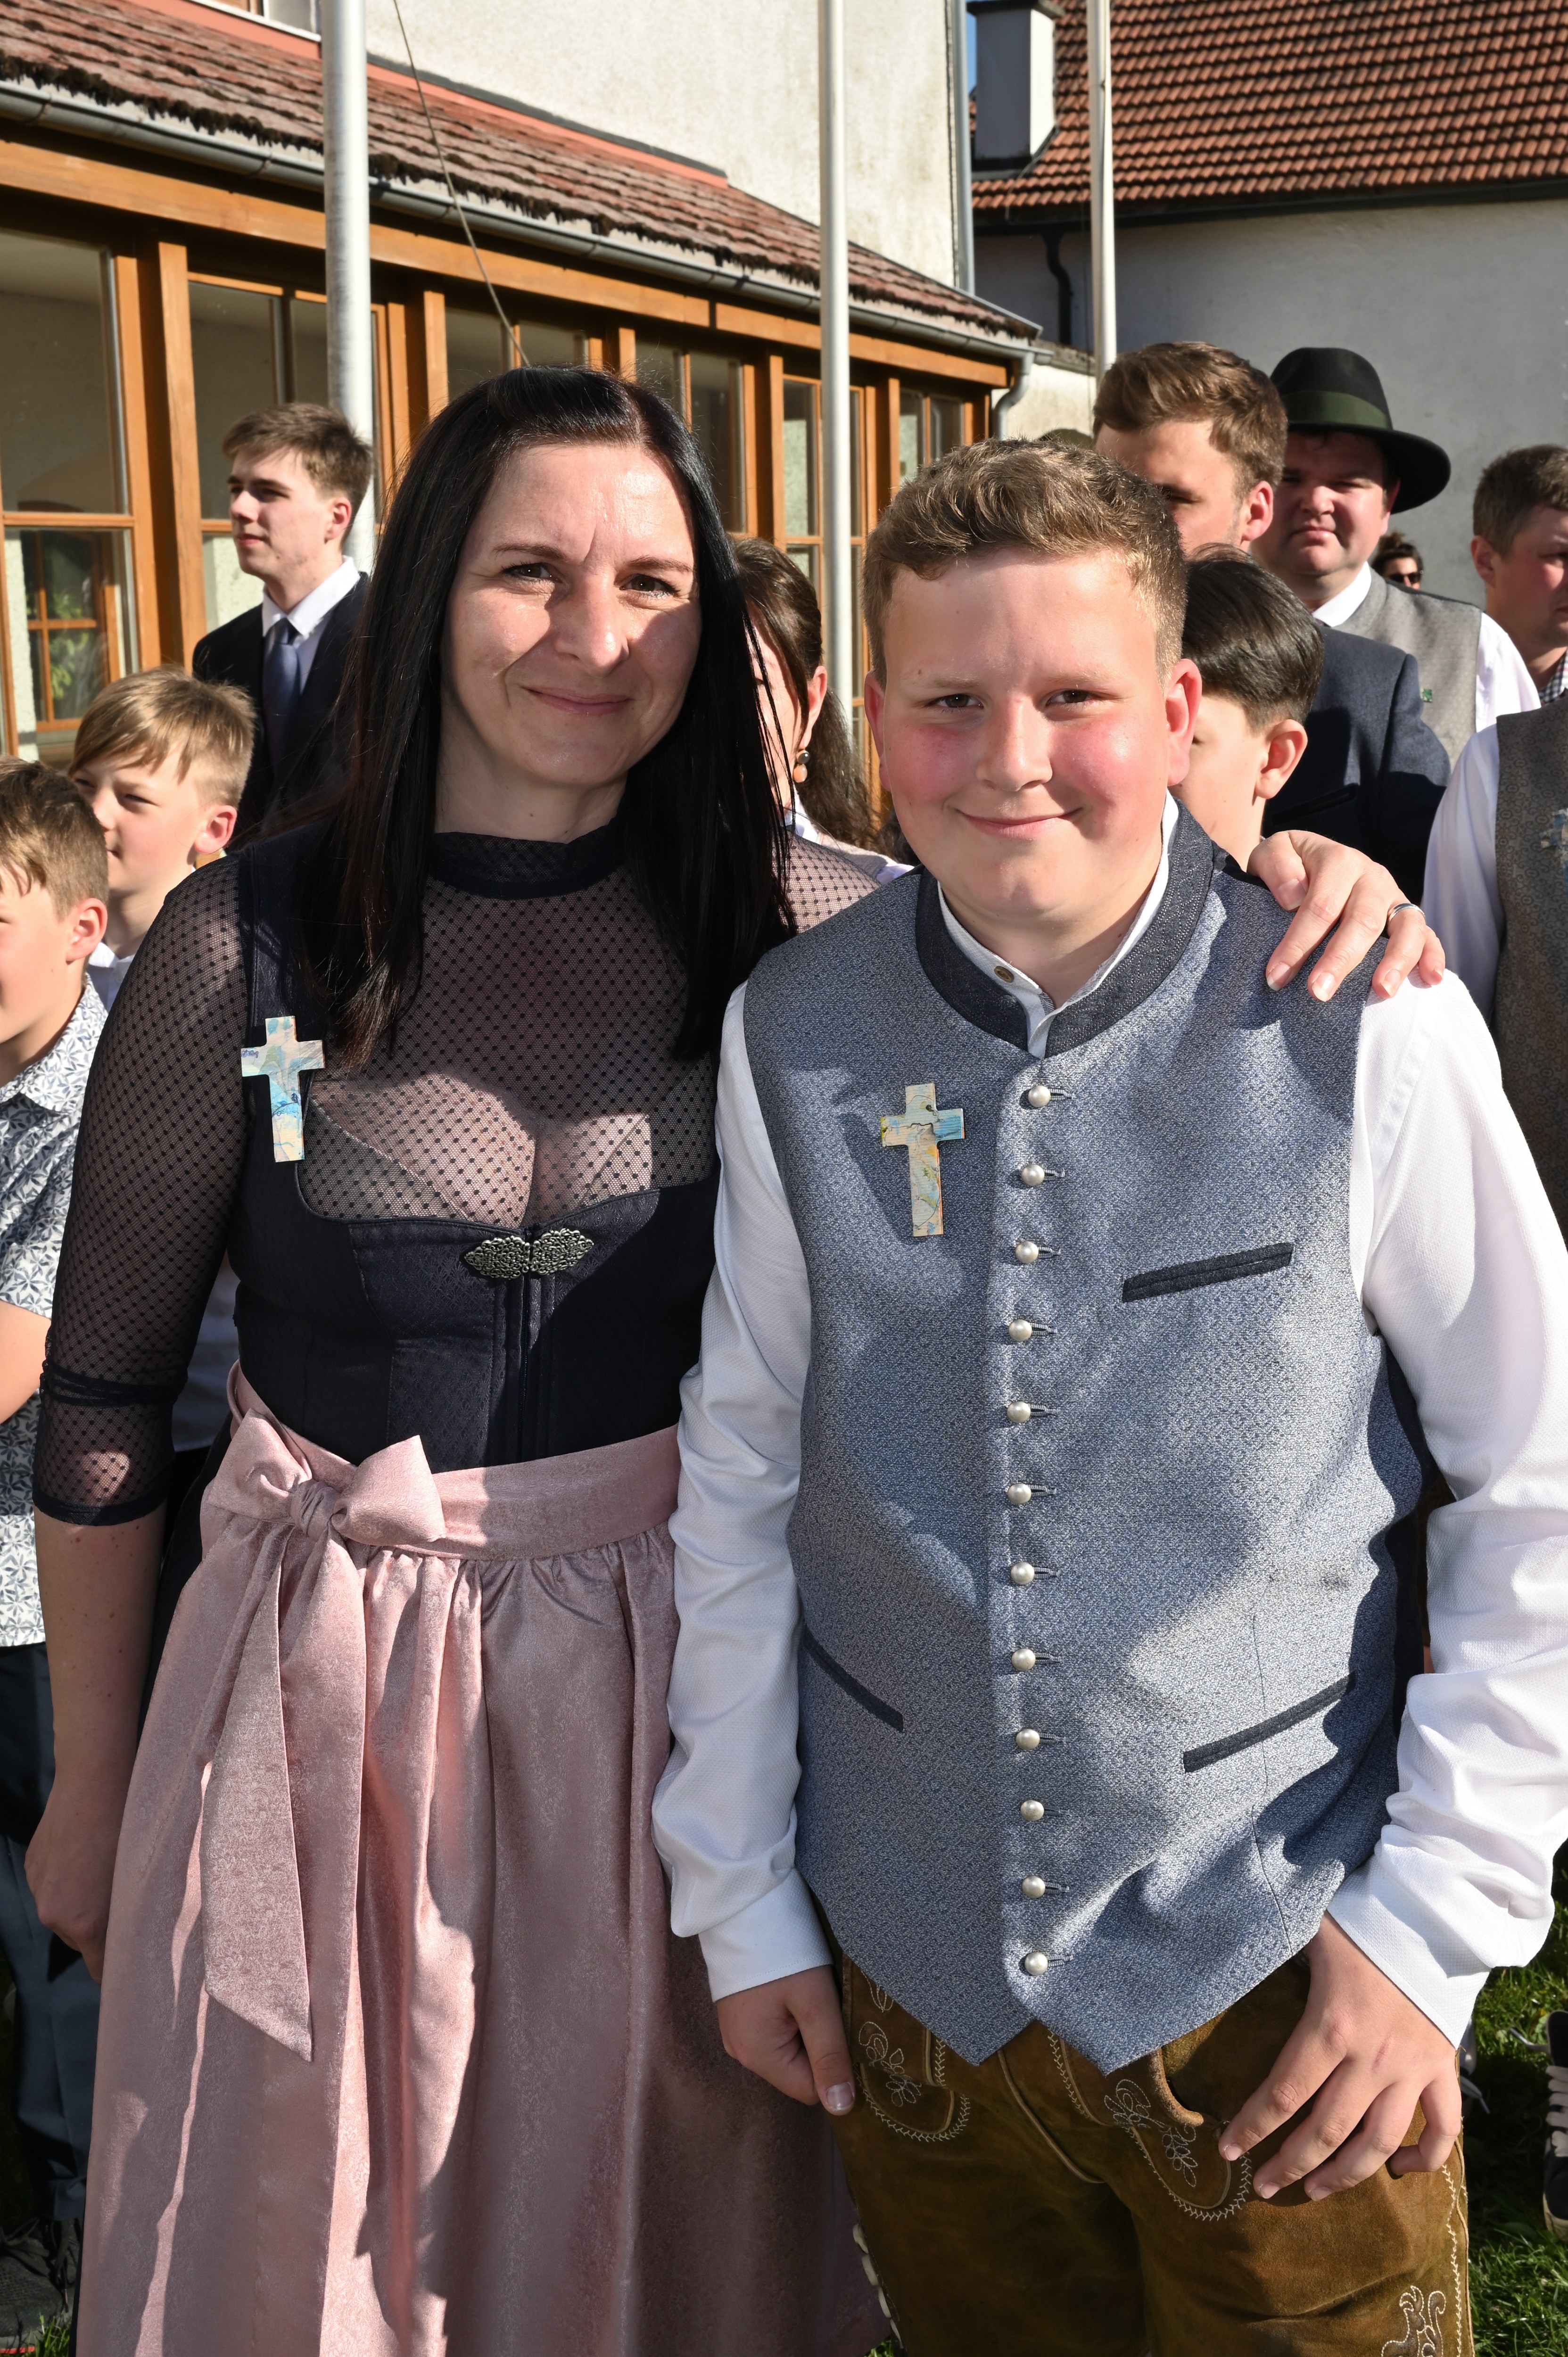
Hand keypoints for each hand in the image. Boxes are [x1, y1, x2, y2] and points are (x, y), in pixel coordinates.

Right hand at [25, 1767, 130, 1982]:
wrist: (94, 1783)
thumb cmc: (129, 1829)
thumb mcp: (138, 1882)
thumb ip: (127, 1918)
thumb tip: (130, 1941)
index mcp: (86, 1924)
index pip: (98, 1970)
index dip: (115, 1967)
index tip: (129, 1963)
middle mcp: (54, 1915)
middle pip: (80, 1941)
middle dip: (98, 1929)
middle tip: (120, 1899)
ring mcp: (38, 1891)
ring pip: (64, 1914)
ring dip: (80, 1904)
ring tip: (100, 1871)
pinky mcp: (30, 1869)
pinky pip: (51, 1889)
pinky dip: (65, 1882)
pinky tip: (82, 1855)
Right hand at [716, 1965, 856, 2113]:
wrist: (743, 1905)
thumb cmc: (783, 1951)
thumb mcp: (816, 2002)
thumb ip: (830, 2055)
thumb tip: (841, 2108)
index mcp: (758, 2056)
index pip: (810, 2089)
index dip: (832, 2065)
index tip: (839, 2026)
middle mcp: (741, 2052)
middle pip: (797, 2070)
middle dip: (817, 2044)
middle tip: (822, 2004)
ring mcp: (735, 2033)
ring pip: (787, 2050)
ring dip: (804, 2029)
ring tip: (806, 1993)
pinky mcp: (737, 2015)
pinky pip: (773, 2032)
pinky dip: (789, 2017)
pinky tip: (791, 1989)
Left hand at [1218, 1915, 1459, 2200]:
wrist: (1431, 1913)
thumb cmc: (1361, 1918)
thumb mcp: (1307, 1931)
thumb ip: (1269, 1950)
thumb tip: (1224, 1957)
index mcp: (1332, 2026)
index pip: (1283, 2094)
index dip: (1252, 2127)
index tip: (1226, 2149)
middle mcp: (1373, 2058)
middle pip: (1326, 2131)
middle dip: (1290, 2165)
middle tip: (1265, 2187)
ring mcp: (1412, 2068)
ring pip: (1379, 2143)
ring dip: (1345, 2175)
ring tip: (1315, 2190)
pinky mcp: (1444, 2067)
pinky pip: (1443, 2128)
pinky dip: (1424, 2157)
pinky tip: (1398, 2170)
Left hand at [1248, 833, 1444, 1001]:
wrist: (1305, 861)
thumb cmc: (1286, 867)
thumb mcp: (1270, 853)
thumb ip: (1276, 866)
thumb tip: (1293, 896)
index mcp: (1339, 860)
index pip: (1321, 905)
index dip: (1298, 942)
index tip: (1276, 976)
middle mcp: (1372, 877)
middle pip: (1363, 920)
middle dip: (1341, 959)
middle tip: (1318, 993)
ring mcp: (1393, 896)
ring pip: (1405, 927)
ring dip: (1395, 961)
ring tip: (1382, 992)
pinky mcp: (1406, 915)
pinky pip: (1427, 934)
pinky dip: (1433, 955)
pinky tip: (1431, 980)